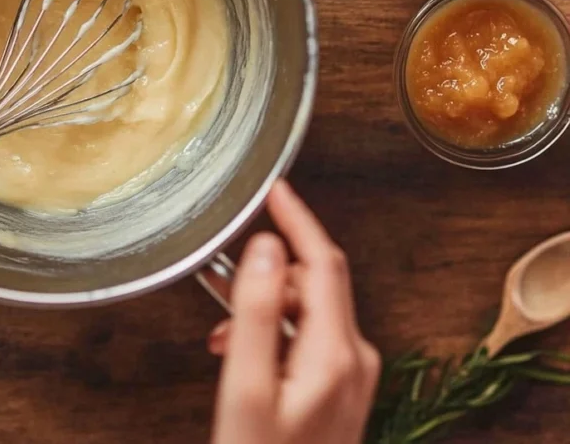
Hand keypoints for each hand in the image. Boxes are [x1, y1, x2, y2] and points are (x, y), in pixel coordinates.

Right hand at [208, 180, 379, 443]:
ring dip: (267, 310)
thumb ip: (256, 314)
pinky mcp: (340, 388)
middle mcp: (355, 359)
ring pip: (309, 310)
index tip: (275, 189)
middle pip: (315, 284)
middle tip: (222, 298)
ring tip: (225, 341)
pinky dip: (276, 334)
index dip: (298, 219)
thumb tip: (266, 249)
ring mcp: (351, 375)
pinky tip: (246, 357)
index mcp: (336, 353)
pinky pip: (309, 337)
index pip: (324, 262)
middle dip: (269, 278)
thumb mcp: (244, 387)